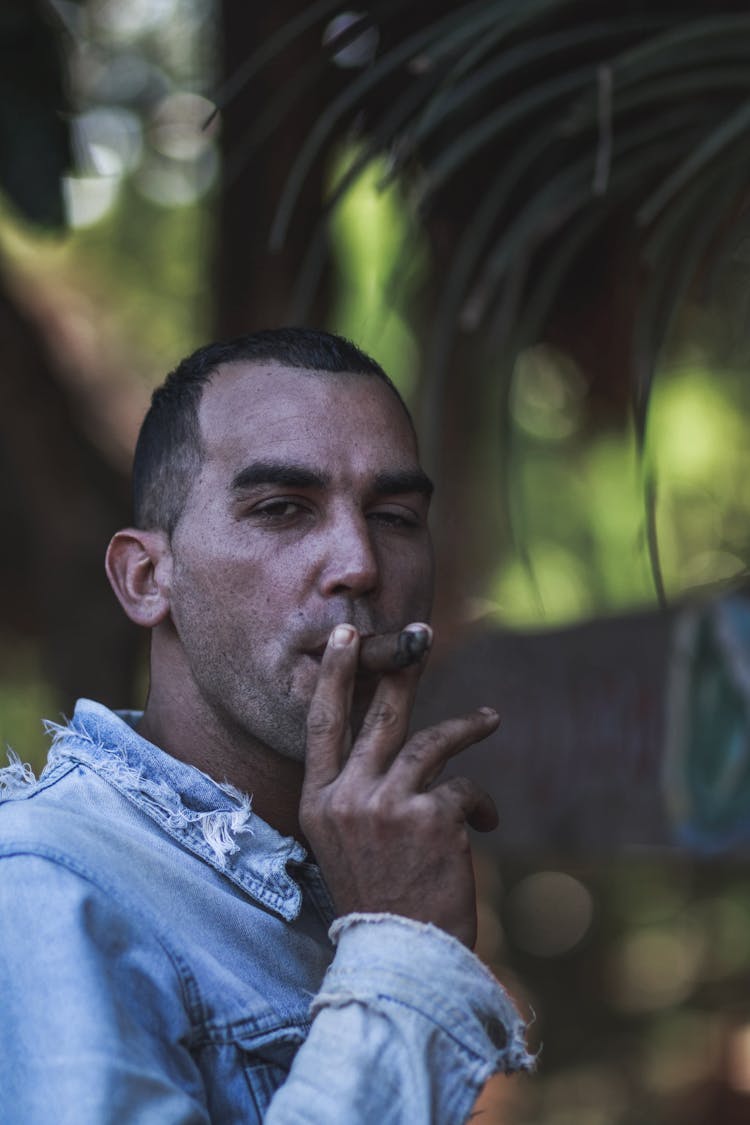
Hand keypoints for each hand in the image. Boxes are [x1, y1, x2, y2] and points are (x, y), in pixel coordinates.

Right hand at [299, 623, 499, 947]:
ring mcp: (387, 806)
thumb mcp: (346, 843)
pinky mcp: (431, 820)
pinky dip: (480, 803)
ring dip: (467, 728)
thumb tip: (395, 747)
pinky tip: (487, 822)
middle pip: (379, 717)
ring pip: (432, 744)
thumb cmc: (378, 899)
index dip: (335, 676)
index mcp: (318, 803)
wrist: (399, 956)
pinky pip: (465, 789)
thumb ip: (359, 794)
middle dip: (404, 671)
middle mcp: (347, 798)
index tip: (345, 636)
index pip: (322, 724)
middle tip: (422, 635)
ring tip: (490, 719)